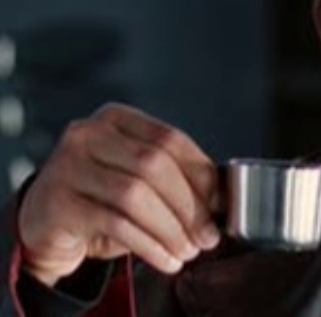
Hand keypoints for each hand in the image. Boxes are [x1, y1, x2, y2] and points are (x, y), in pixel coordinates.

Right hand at [18, 103, 221, 286]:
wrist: (45, 222)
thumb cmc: (101, 197)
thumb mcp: (137, 177)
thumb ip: (173, 177)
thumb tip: (219, 200)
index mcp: (116, 118)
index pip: (170, 139)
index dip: (201, 173)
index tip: (219, 203)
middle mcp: (88, 133)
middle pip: (154, 165)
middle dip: (189, 206)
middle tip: (207, 236)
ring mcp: (68, 165)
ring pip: (135, 196)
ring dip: (171, 229)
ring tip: (188, 251)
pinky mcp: (58, 201)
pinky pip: (115, 224)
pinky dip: (149, 245)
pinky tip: (166, 259)